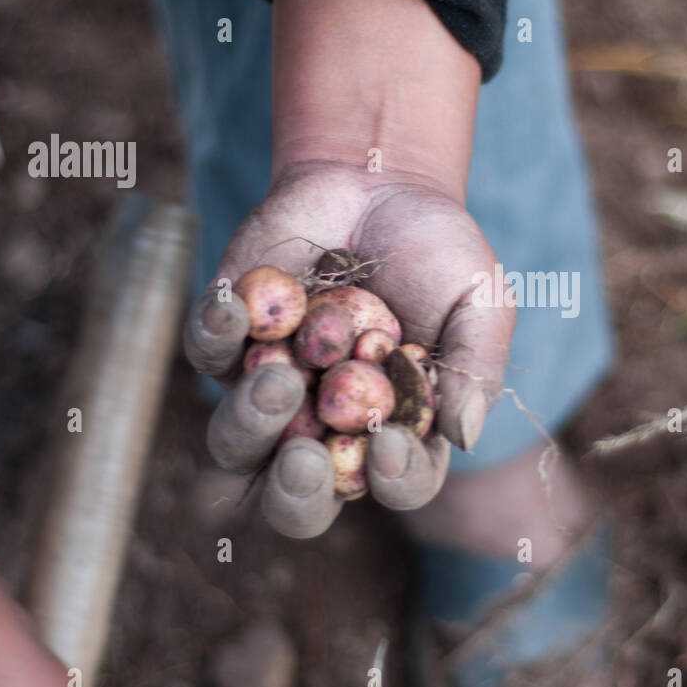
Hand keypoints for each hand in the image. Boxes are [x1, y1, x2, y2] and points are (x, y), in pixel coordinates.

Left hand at [184, 161, 514, 536]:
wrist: (378, 182)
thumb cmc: (438, 251)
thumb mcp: (481, 301)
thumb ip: (477, 367)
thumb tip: (462, 436)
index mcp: (397, 432)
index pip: (397, 484)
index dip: (394, 480)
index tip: (389, 443)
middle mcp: (327, 428)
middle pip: (296, 504)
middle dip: (295, 495)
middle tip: (302, 459)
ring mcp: (272, 390)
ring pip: (234, 447)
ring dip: (249, 425)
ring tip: (277, 376)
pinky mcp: (227, 342)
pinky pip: (205, 357)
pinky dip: (215, 338)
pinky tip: (236, 307)